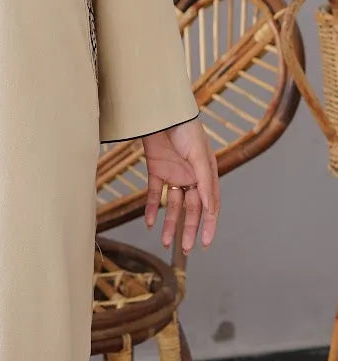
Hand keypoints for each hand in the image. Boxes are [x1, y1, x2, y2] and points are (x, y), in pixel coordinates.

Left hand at [142, 116, 219, 252]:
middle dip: (188, 229)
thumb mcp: (200, 156)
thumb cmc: (187, 129)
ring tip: (165, 242)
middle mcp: (191, 178)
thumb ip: (205, 183)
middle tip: (184, 250)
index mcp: (207, 175)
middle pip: (190, 209)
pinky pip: (153, 193)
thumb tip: (211, 210)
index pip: (209, 206)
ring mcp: (173, 174)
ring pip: (172, 205)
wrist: (162, 111)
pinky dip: (151, 207)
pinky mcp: (156, 169)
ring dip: (169, 223)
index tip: (205, 244)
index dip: (208, 225)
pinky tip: (149, 222)